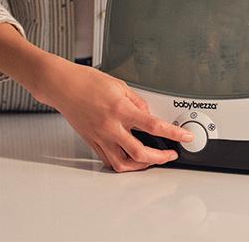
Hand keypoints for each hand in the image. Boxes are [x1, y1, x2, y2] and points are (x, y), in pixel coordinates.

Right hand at [35, 54, 192, 172]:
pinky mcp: (91, 142)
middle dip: (160, 158)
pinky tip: (130, 159)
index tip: (185, 137)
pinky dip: (122, 163)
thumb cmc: (88, 82)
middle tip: (171, 155)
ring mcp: (100, 137)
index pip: (154, 126)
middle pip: (140, 152)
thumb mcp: (120, 86)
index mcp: (120, 109)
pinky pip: (108, 160)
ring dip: (141, 165)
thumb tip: (148, 113)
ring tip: (152, 159)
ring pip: (123, 163)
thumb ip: (137, 101)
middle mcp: (110, 127)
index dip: (174, 133)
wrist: (63, 86)